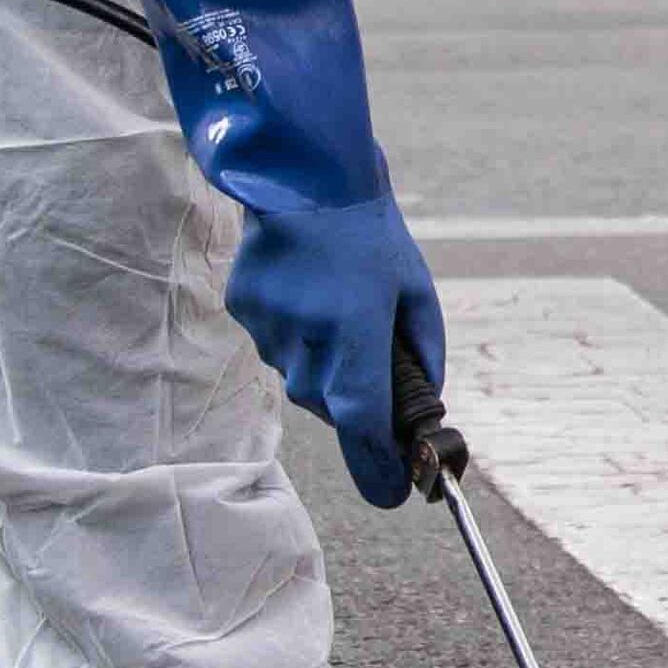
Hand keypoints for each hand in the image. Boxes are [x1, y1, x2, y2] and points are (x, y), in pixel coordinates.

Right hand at [139, 0, 443, 508]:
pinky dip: (297, 330)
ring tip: (336, 298)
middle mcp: (307, 341)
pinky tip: (305, 286)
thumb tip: (422, 408)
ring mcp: (269, 330)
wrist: (299, 171)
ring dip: (325, 357)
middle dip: (357, 392)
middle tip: (372, 341)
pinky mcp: (244, 312)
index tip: (397, 496)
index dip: (380, 468)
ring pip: (303, 377)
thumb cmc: (371, 231)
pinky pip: (279, 345)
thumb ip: (422, 356)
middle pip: (335, 406)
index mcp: (355, 334)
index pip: (364, 424)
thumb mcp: (415, 291)